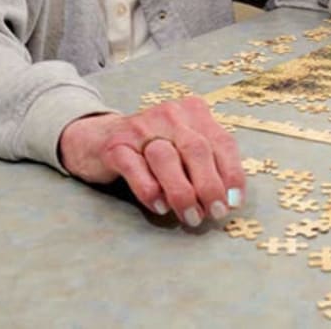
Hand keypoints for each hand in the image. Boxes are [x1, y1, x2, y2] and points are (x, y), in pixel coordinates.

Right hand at [58, 96, 244, 226]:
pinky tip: (160, 207)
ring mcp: (141, 128)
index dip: (232, 174)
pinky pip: (134, 167)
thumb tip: (228, 201)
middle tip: (214, 214)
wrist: (97, 138)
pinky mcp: (115, 145)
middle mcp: (170, 115)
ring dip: (182, 192)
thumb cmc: (152, 150)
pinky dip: (150, 190)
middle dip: (209, 186)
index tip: (234, 203)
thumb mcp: (184, 149)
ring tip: (191, 216)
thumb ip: (206, 166)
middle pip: (196, 149)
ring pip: (166, 157)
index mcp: (194, 113)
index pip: (222, 142)